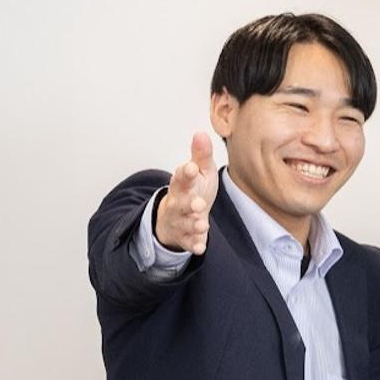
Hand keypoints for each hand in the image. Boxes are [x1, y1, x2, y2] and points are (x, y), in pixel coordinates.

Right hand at [156, 133, 217, 253]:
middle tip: (199, 204)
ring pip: (184, 223)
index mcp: (182, 184)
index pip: (182, 177)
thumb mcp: (199, 172)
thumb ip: (200, 155)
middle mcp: (178, 203)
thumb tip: (201, 133)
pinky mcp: (185, 237)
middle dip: (189, 204)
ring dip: (193, 224)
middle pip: (181, 203)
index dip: (186, 173)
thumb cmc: (193, 191)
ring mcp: (180, 220)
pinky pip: (188, 242)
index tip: (192, 168)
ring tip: (202, 225)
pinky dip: (193, 245)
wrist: (179, 217)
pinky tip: (200, 247)